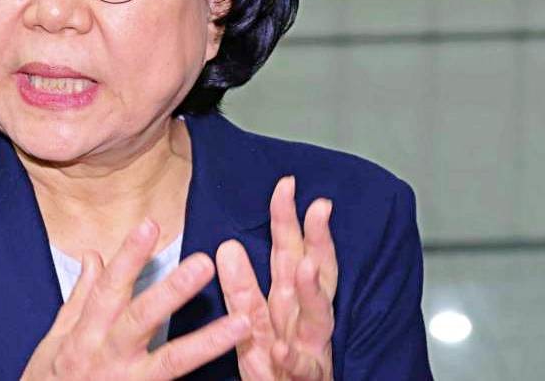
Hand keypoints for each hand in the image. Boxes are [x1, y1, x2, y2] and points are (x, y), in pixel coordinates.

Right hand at [22, 219, 250, 379]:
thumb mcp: (57, 341)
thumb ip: (81, 299)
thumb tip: (94, 256)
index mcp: (85, 335)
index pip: (109, 289)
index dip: (129, 257)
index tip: (149, 224)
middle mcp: (106, 357)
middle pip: (140, 320)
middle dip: (172, 291)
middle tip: (204, 263)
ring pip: (170, 362)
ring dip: (208, 342)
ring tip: (242, 322)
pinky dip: (198, 380)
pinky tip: (230, 370)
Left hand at [216, 176, 337, 379]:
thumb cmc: (276, 370)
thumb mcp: (254, 324)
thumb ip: (242, 289)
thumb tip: (226, 246)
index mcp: (290, 302)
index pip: (292, 252)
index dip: (289, 219)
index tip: (285, 184)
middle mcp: (304, 320)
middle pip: (314, 273)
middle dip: (318, 240)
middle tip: (318, 206)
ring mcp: (309, 349)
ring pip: (318, 317)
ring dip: (313, 292)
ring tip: (304, 267)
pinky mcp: (304, 379)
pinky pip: (301, 369)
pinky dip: (295, 360)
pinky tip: (285, 350)